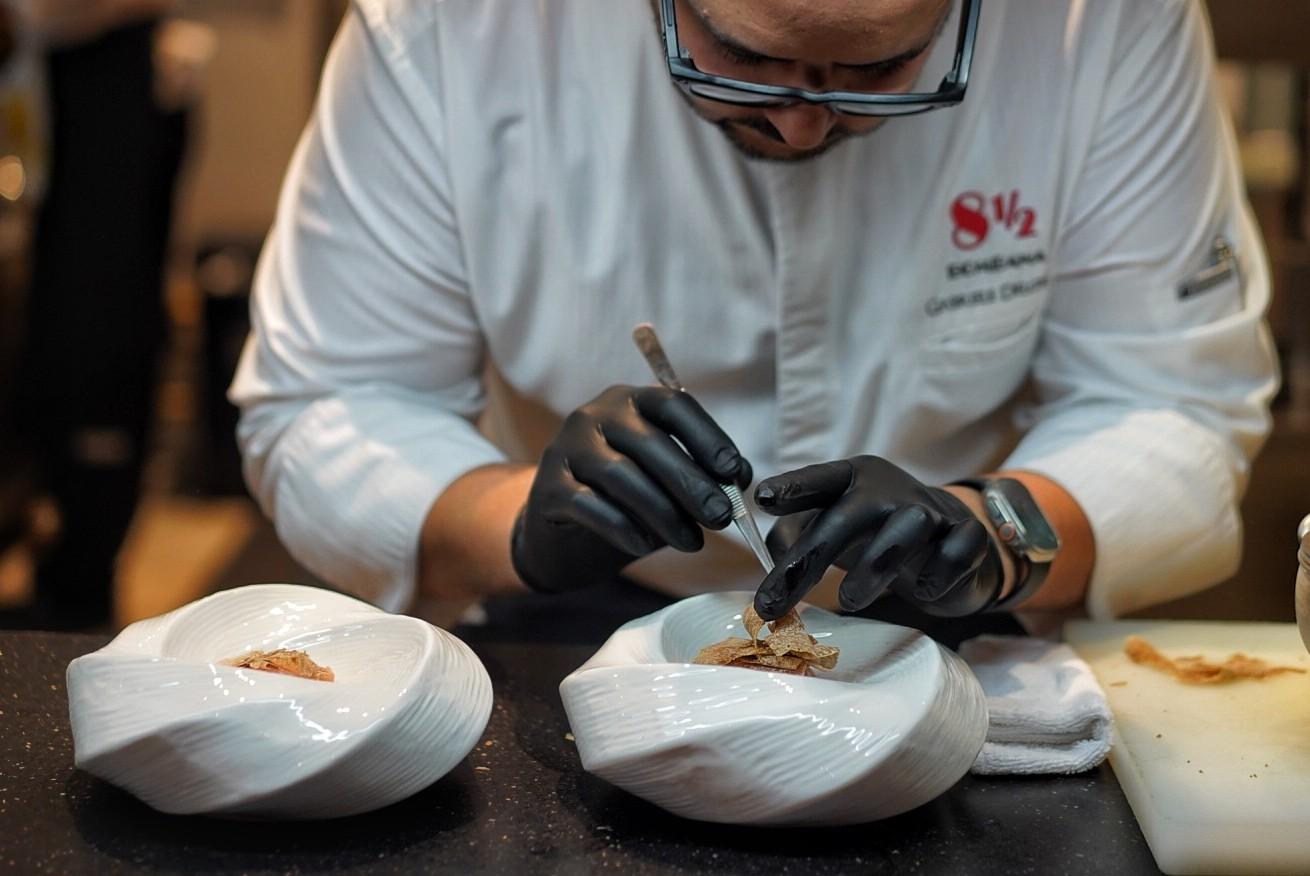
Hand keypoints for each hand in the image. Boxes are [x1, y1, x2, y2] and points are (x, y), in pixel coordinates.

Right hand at [510, 384, 750, 592]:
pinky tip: (644, 546)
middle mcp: (595, 415)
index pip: (673, 405)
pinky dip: (623, 526)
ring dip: (663, 512)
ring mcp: (566, 449)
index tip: (734, 472)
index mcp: (631, 402)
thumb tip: (740, 478)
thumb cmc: (625, 499)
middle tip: (722, 518)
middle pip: (650, 443)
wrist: (561, 532)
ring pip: (621, 475)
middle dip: (691, 483)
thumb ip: (701, 473)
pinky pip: (589, 504)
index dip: (708, 436)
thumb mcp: (666, 482)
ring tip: (692, 542)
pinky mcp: (547, 487)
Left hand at [752, 455, 1003, 619]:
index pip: (821, 478)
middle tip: (774, 602)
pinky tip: (922, 590)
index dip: (792, 487)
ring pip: (903, 530)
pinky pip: (953, 555)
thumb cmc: (878, 535)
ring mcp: (931, 511)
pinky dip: (936, 576)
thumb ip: (796, 535)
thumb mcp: (835, 528)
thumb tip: (773, 555)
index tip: (762, 499)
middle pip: (847, 517)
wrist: (951, 540)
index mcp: (855, 480)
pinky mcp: (966, 536)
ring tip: (849, 601)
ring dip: (873, 568)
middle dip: (808, 559)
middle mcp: (890, 490)